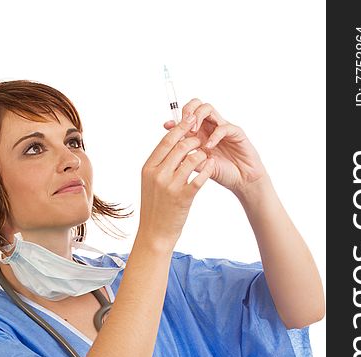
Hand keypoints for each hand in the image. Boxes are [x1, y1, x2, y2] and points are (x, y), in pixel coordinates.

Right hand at [139, 116, 214, 249]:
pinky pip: (199, 177)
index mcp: (148, 168)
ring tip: (206, 154)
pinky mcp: (183, 197)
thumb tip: (171, 144)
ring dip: (202, 153)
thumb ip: (159, 164)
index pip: (166, 141)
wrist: (155, 232)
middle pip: (180, 146)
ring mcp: (170, 186)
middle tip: (202, 138)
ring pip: (191, 158)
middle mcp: (158, 175)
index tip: (189, 120)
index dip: (180, 128)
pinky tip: (212, 164)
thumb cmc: (155, 207)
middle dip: (194, 139)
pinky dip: (207, 168)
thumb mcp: (150, 183)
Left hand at [164, 99, 267, 196]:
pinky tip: (209, 146)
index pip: (186, 118)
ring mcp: (222, 128)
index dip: (175, 119)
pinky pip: (223, 127)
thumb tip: (170, 151)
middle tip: (184, 126)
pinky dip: (214, 135)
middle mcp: (210, 127)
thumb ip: (187, 157)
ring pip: (208, 109)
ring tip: (194, 133)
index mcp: (200, 134)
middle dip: (187, 111)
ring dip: (198, 117)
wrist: (242, 181)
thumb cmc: (222, 173)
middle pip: (196, 105)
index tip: (166, 126)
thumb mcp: (200, 167)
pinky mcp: (236, 133)